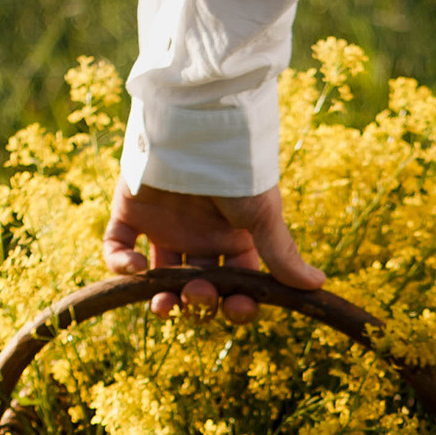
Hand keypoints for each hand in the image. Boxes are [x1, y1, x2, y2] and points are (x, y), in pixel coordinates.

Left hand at [101, 179, 323, 318]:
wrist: (201, 126)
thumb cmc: (238, 168)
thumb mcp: (263, 213)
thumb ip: (282, 254)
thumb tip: (318, 287)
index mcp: (233, 239)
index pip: (236, 285)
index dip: (237, 305)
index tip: (237, 308)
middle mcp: (199, 237)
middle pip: (198, 286)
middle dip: (200, 301)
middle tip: (199, 294)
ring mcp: (164, 226)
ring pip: (158, 277)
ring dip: (161, 298)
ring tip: (164, 304)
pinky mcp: (130, 211)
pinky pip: (118, 246)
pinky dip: (121, 263)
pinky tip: (136, 269)